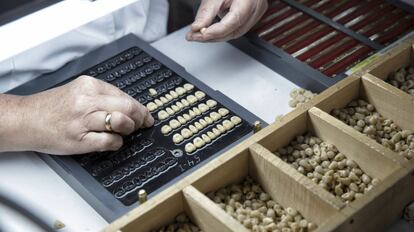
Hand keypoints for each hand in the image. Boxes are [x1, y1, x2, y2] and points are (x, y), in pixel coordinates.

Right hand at [18, 76, 153, 154]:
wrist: (26, 119)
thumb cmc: (52, 107)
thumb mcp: (78, 91)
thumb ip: (103, 96)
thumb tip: (130, 106)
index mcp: (89, 85)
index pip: (125, 95)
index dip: (140, 108)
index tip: (146, 115)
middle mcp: (87, 101)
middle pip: (127, 107)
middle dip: (140, 118)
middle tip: (141, 124)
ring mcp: (83, 120)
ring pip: (121, 122)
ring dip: (129, 128)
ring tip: (124, 131)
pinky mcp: (79, 139)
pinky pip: (110, 141)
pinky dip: (116, 143)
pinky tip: (112, 141)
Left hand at [186, 0, 267, 41]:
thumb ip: (206, 12)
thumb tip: (196, 28)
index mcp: (249, 0)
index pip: (233, 21)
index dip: (216, 31)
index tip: (199, 34)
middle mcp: (256, 8)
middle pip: (234, 31)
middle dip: (212, 36)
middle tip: (193, 36)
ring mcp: (256, 13)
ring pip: (235, 32)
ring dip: (216, 36)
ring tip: (199, 34)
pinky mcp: (252, 15)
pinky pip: (237, 28)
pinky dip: (222, 31)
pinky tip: (210, 31)